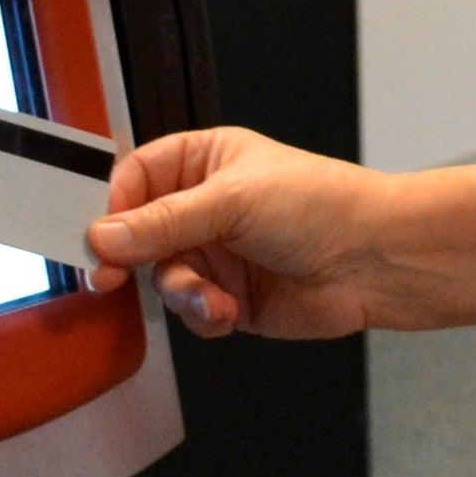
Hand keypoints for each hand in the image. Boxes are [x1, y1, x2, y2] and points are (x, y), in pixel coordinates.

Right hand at [83, 126, 393, 337]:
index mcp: (205, 161)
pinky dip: (204, 315)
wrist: (377, 260)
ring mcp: (218, 254)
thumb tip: (103, 235)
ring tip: (212, 295)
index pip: (136, 178)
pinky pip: (192, 311)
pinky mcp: (232, 298)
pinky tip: (230, 310)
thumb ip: (162, 222)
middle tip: (111, 279)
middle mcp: (206, 207)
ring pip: (163, 279)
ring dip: (182, 292)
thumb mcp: (232, 201)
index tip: (98, 236)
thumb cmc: (323, 205)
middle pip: (139, 235)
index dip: (113, 207)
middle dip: (134, 260)